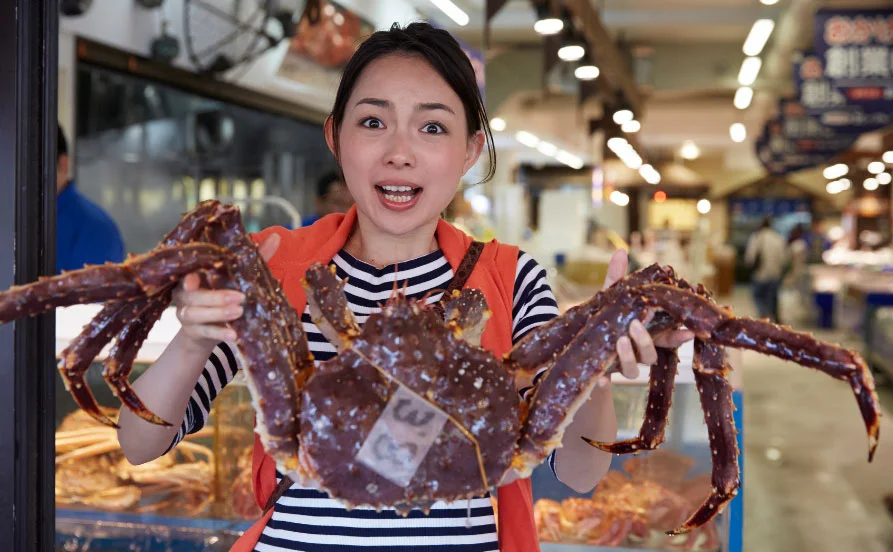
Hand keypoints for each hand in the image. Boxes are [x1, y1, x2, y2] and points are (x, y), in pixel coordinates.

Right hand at [173, 234, 280, 349]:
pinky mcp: (193, 332)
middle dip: (216, 297)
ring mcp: (185, 314)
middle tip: (240, 297)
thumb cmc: (223, 292)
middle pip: (193, 296)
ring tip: (238, 312)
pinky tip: (234, 335)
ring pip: (195, 314)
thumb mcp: (236, 276)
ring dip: (218, 314)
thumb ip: (254, 257)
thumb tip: (275, 237)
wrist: (208, 328)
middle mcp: (184, 294)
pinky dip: (219, 334)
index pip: (186, 273)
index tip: (194, 281)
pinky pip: (204, 333)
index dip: (188, 278)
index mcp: (193, 275)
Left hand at [598, 249, 693, 384]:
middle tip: (636, 325)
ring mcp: (622, 366)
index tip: (689, 331)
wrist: (582, 348)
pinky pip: (606, 382)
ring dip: (627, 356)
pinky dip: (603, 380)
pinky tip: (599, 379)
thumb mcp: (609, 298)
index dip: (679, 336)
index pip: (667, 337)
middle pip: (651, 354)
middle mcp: (638, 354)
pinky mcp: (604, 375)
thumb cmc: (604, 320)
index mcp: (646, 335)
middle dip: (646, 341)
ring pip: (633, 370)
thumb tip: (621, 251)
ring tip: (619, 340)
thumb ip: (617, 278)